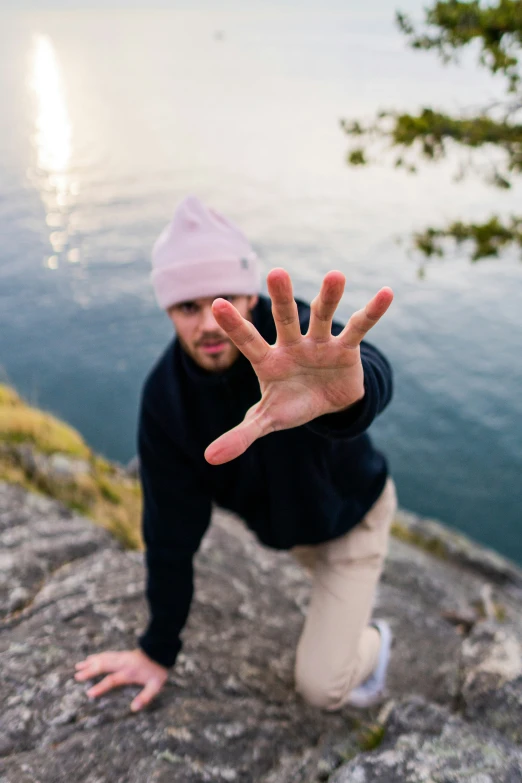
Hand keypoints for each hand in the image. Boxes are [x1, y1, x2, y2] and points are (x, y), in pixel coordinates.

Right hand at [74, 648, 167, 711]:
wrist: (160, 651)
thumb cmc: (157, 670)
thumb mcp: (155, 686)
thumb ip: (145, 697)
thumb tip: (134, 709)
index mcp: (129, 672)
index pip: (112, 680)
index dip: (100, 687)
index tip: (88, 693)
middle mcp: (122, 663)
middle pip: (103, 666)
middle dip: (89, 671)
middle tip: (76, 676)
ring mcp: (121, 657)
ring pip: (103, 658)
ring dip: (90, 662)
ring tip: (78, 666)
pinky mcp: (121, 654)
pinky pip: (106, 654)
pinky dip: (97, 656)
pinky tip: (90, 658)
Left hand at [204, 268, 392, 464]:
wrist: (327, 403)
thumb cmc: (291, 405)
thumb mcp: (268, 420)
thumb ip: (241, 434)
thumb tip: (210, 458)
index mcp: (269, 360)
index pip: (249, 342)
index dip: (235, 326)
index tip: (216, 305)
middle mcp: (292, 345)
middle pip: (286, 320)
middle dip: (282, 299)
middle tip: (276, 272)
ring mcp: (319, 343)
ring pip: (323, 317)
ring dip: (329, 297)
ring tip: (336, 276)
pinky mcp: (346, 347)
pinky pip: (359, 328)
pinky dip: (372, 312)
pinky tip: (386, 294)